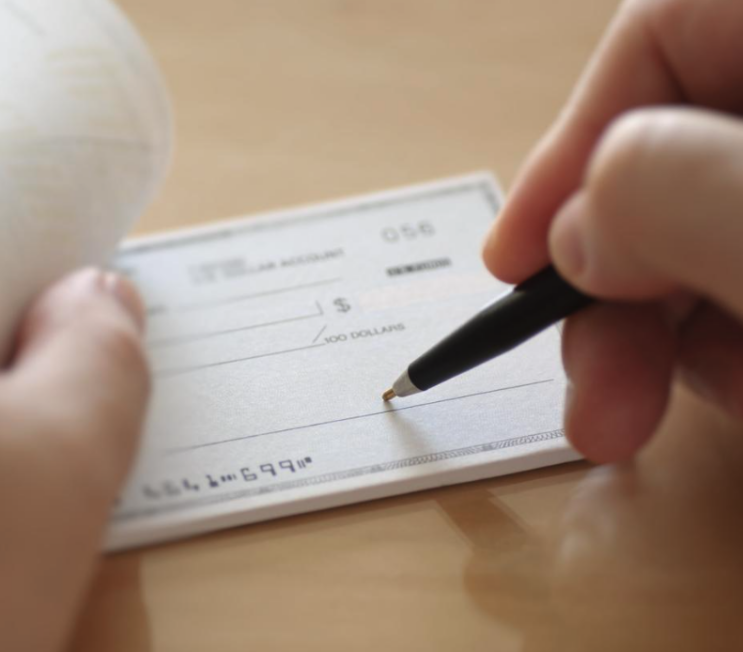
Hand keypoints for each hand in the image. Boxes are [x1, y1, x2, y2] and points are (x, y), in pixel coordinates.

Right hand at [483, 0, 742, 462]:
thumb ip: (674, 197)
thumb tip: (576, 238)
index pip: (664, 32)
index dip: (573, 149)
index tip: (513, 263)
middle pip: (677, 163)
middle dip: (622, 292)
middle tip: (602, 402)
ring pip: (711, 240)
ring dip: (678, 339)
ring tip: (713, 412)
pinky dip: (735, 347)